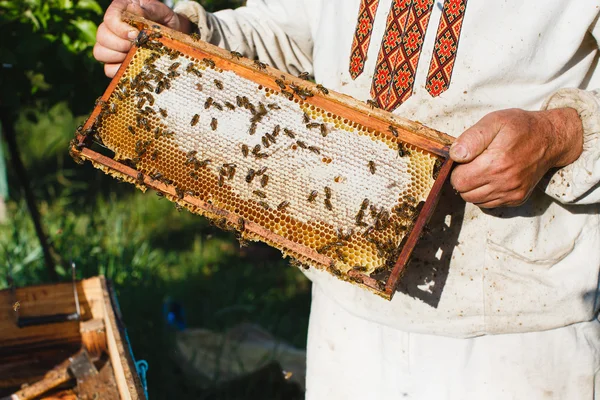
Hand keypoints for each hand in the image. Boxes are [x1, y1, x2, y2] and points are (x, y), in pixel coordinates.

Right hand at [94, 0, 191, 77]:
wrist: (174, 36)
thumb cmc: (165, 21)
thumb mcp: (161, 12)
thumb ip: (149, 10)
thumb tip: (135, 10)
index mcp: (120, 11)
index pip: (109, 18)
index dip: (119, 28)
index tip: (135, 34)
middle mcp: (111, 28)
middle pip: (102, 36)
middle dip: (120, 44)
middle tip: (137, 46)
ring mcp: (111, 46)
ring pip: (100, 53)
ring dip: (118, 56)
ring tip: (135, 55)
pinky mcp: (115, 62)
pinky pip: (108, 70)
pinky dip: (118, 70)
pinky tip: (133, 66)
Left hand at [449, 108, 582, 207]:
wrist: (550, 139)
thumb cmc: (520, 127)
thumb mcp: (494, 121)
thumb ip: (471, 138)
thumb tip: (455, 155)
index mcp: (495, 163)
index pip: (458, 180)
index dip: (457, 169)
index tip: (467, 158)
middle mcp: (504, 182)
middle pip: (464, 193)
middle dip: (463, 179)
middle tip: (474, 164)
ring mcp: (511, 193)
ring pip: (475, 200)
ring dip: (474, 188)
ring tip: (484, 169)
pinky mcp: (517, 198)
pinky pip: (489, 204)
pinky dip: (486, 193)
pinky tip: (493, 177)